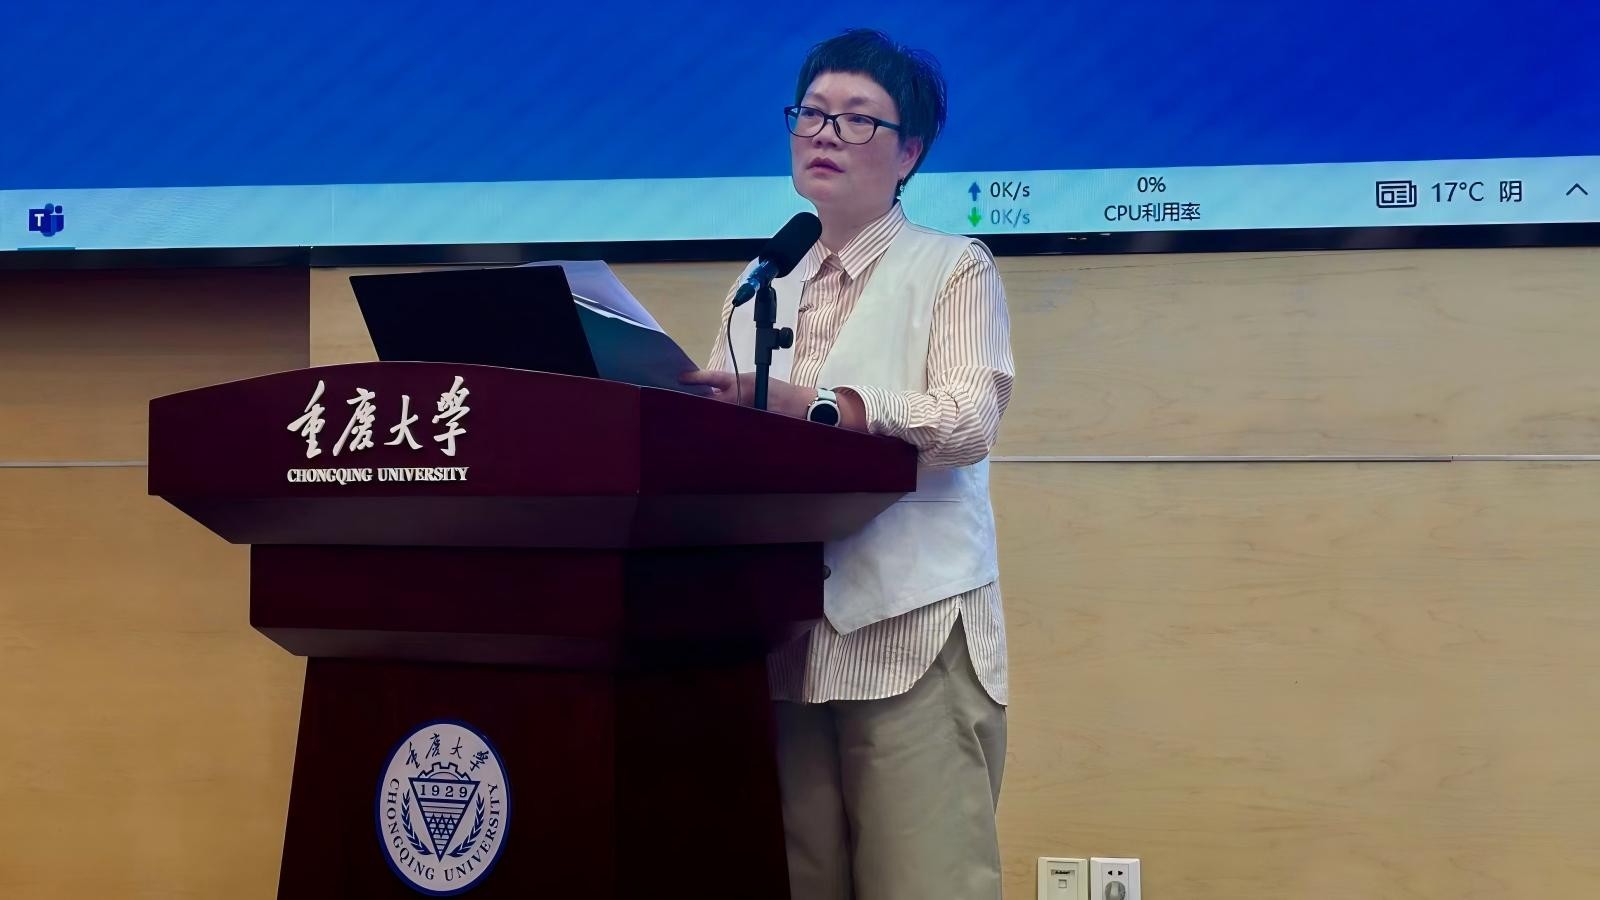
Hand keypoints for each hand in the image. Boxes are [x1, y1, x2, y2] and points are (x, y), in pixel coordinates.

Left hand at [679, 369, 815, 417]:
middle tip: (681, 399)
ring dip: (705, 414)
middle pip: (708, 400)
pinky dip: (718, 425)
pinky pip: (726, 426)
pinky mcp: (743, 426)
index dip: (696, 378)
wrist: (796, 406)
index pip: (712, 377)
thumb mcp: (754, 379)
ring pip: (715, 414)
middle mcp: (737, 397)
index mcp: (739, 382)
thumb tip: (712, 388)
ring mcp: (739, 413)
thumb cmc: (776, 391)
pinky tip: (709, 427)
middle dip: (695, 400)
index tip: (682, 377)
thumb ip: (733, 384)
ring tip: (692, 414)